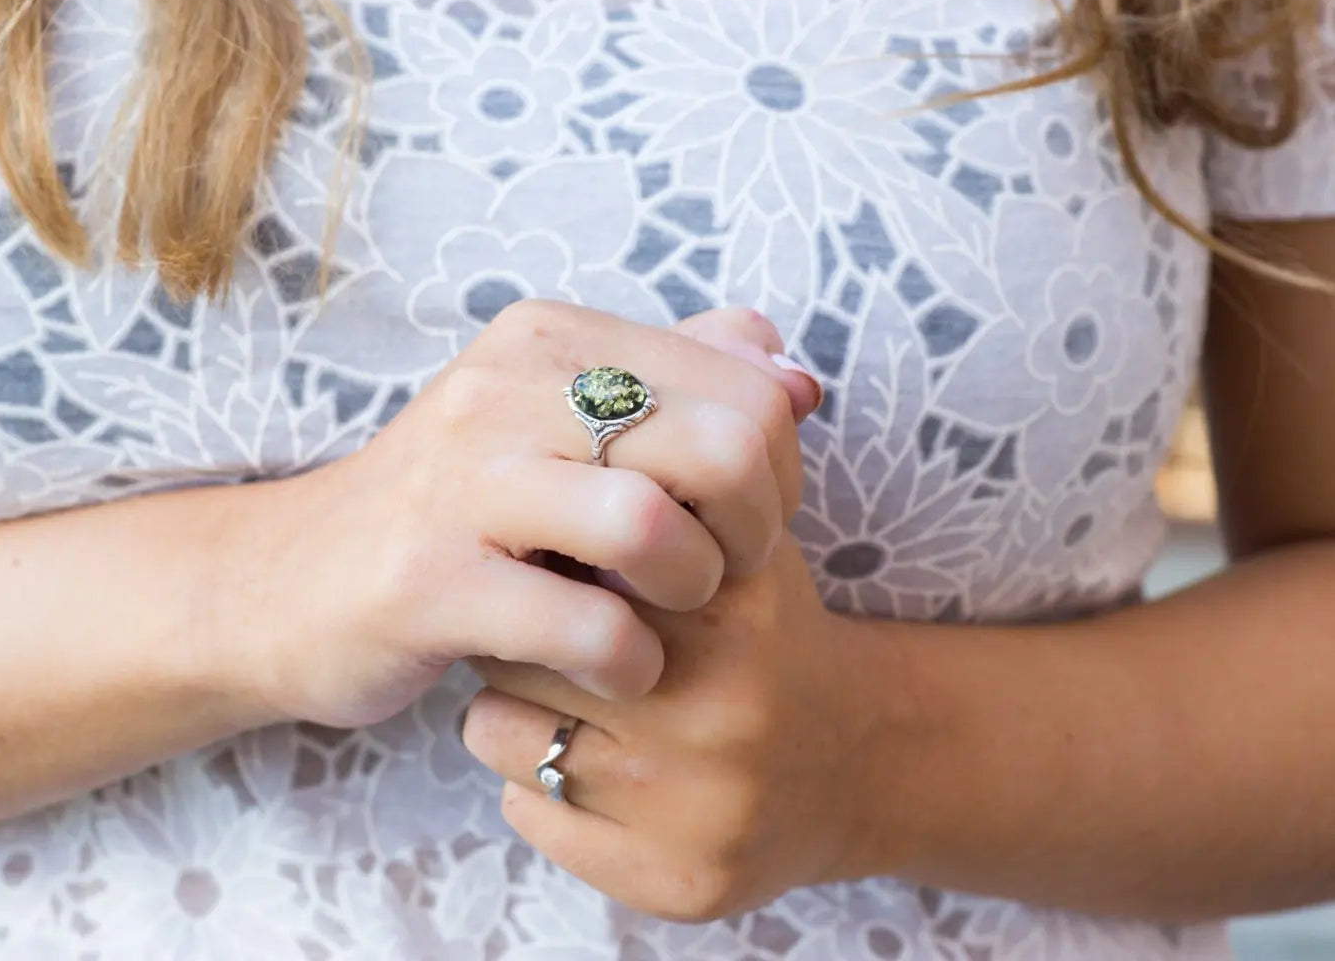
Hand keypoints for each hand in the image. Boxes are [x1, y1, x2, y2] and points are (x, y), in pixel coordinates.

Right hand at [216, 302, 821, 729]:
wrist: (291, 586)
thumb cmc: (458, 514)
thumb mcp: (559, 427)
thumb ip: (680, 385)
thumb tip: (795, 377)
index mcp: (550, 340)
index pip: (744, 383)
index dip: (778, 467)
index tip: (738, 521)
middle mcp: (504, 388)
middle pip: (720, 444)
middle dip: (754, 530)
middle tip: (718, 575)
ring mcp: (460, 483)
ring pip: (651, 525)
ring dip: (692, 593)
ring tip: (661, 616)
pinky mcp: (427, 581)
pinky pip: (587, 623)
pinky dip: (629, 663)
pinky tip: (612, 668)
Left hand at [460, 534, 906, 921]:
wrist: (859, 759)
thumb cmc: (767, 636)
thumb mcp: (734, 548)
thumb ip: (654, 493)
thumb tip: (551, 475)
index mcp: (728, 608)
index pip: (552, 567)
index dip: (537, 565)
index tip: (547, 570)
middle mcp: (716, 710)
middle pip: (514, 647)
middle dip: (521, 639)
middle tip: (555, 645)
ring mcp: (696, 807)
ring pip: (497, 732)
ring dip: (519, 715)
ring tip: (574, 709)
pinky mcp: (678, 881)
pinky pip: (524, 810)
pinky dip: (541, 788)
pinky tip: (600, 772)